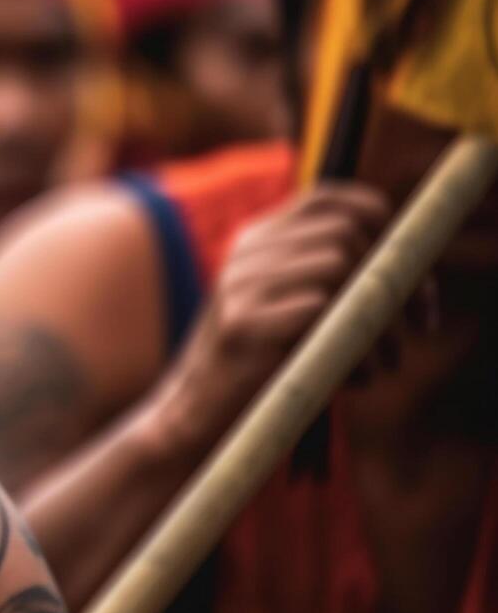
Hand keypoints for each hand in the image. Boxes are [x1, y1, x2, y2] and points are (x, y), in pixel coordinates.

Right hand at [158, 182, 390, 445]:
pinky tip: (354, 381)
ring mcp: (240, 286)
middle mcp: (245, 253)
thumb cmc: (261, 365)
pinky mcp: (243, 325)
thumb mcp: (289, 306)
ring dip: (380, 321)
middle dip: (397, 278)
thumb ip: (328, 275)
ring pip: (338, 266)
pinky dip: (354, 347)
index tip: (412, 266)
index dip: (380, 219)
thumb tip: (409, 263)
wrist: (195, 414)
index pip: (328, 198)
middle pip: (345, 233)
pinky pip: (320, 310)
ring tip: (383, 363)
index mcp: (256, 241)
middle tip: (416, 325)